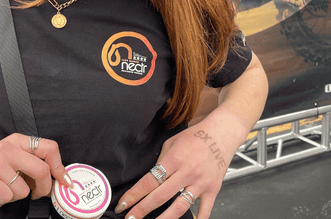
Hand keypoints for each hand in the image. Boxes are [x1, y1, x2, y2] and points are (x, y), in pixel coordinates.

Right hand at [0, 133, 71, 209]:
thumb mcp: (11, 156)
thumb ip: (31, 162)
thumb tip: (56, 177)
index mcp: (19, 141)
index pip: (50, 148)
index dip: (60, 167)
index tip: (64, 180)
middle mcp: (9, 148)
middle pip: (42, 170)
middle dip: (44, 188)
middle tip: (38, 193)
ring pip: (24, 189)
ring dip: (15, 196)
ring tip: (3, 190)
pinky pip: (7, 197)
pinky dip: (1, 202)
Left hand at [114, 125, 234, 218]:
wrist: (220, 133)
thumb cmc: (195, 136)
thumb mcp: (172, 142)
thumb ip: (161, 160)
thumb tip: (151, 176)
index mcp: (174, 159)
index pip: (149, 181)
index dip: (134, 194)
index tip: (123, 204)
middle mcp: (186, 172)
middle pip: (160, 197)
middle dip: (142, 210)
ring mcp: (200, 182)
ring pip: (180, 207)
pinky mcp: (213, 189)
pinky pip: (204, 211)